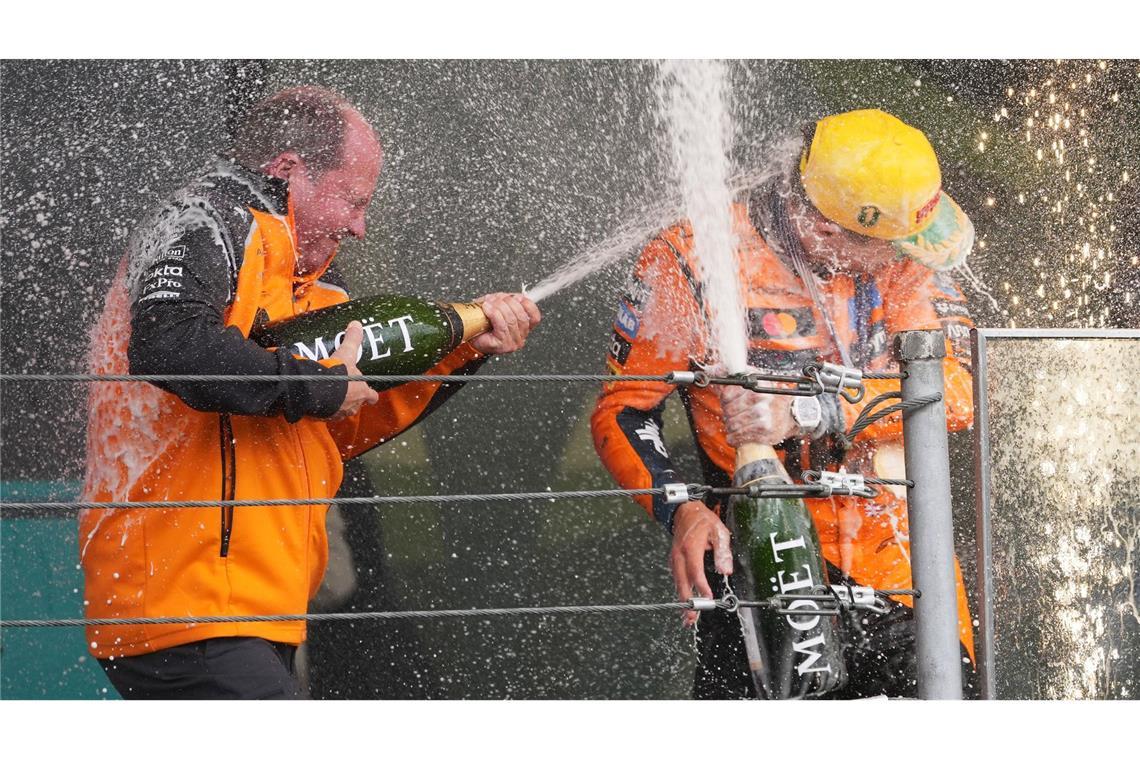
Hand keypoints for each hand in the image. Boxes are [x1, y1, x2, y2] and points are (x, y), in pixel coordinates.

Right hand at [328, 321, 378, 420]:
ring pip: (341, 410)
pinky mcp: (324, 416)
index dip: (370, 394)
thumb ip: (352, 339)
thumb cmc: (337, 375)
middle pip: (356, 404)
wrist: (317, 390)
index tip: (369, 393)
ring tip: (330, 394)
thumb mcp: (347, 354)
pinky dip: (323, 408)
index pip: (371, 396)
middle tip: (344, 390)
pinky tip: (318, 400)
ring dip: (337, 404)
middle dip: (351, 398)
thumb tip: (356, 324)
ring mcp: (339, 412)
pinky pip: (326, 414)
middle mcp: (353, 405)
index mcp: (362, 392)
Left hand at [469, 293, 541, 354]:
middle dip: (509, 303)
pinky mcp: (502, 345)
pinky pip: (501, 326)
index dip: (528, 305)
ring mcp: (512, 343)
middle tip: (497, 298)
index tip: (518, 296)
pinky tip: (487, 308)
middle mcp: (520, 337)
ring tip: (489, 302)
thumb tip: (514, 295)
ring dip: (499, 307)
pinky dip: (494, 314)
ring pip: (511, 320)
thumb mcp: (499, 307)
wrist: (470, 336)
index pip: (535, 317)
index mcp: (523, 329)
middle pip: (521, 316)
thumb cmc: (484, 323)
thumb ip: (508, 301)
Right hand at [670, 500, 732, 626]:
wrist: (685, 511)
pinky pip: (676, 578)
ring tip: (687, 617)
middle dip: (687, 601)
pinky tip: (685, 600)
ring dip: (682, 599)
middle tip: (691, 617)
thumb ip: (722, 551)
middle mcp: (679, 554)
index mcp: (691, 547)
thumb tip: (725, 570)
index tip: (708, 597)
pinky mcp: (674, 560)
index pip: (695, 571)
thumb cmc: (702, 520)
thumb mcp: (719, 531)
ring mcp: (675, 558)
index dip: (701, 586)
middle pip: (682, 581)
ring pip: (677, 582)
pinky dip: (680, 590)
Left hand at [718, 380, 797, 446]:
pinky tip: (736, 435)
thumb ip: (733, 376)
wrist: (790, 416)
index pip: (727, 394)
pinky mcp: (765, 431)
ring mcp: (764, 415)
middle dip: (728, 414)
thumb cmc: (769, 400)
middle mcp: (763, 397)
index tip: (729, 402)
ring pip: (733, 424)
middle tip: (733, 415)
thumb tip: (715, 370)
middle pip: (729, 410)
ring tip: (736, 425)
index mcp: (758, 383)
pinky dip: (734, 438)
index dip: (725, 400)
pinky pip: (739, 436)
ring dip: (731, 426)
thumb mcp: (754, 382)